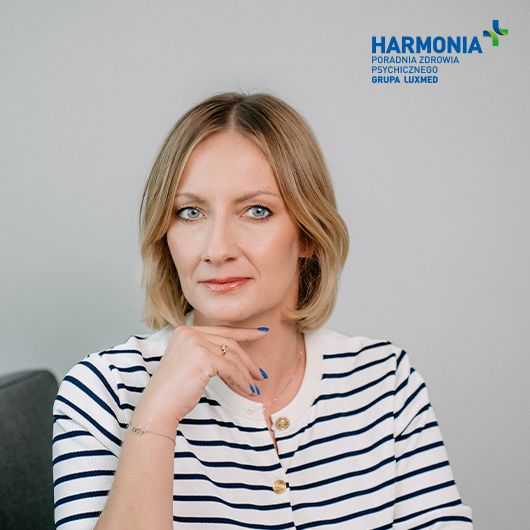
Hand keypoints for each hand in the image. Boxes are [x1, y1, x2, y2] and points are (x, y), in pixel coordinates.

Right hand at [136, 324, 267, 423]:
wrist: (158, 407)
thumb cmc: (173, 391)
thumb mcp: (190, 364)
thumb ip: (207, 352)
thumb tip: (236, 356)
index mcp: (184, 331)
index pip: (220, 331)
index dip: (244, 333)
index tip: (261, 333)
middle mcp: (189, 333)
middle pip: (228, 343)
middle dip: (247, 360)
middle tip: (260, 374)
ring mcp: (195, 343)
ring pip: (231, 357)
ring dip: (246, 374)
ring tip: (254, 386)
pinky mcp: (202, 358)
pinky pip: (230, 369)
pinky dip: (241, 381)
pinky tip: (247, 390)